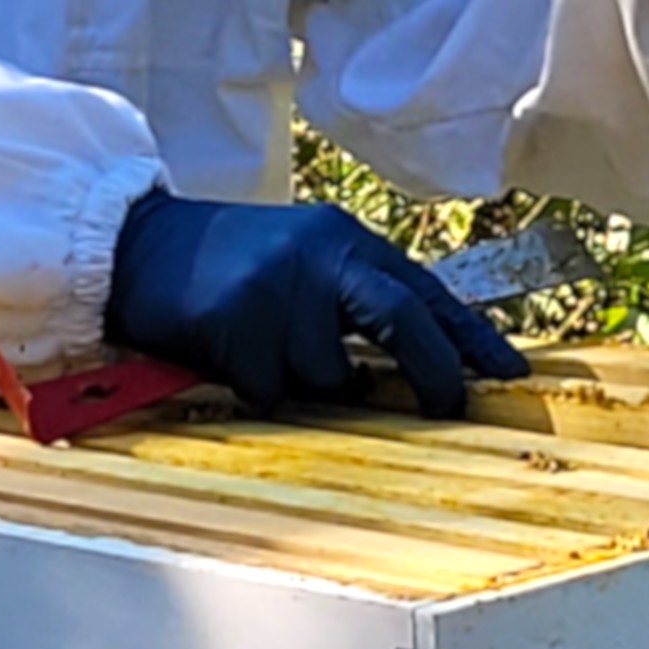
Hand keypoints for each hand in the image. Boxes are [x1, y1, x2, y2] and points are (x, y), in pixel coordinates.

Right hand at [105, 191, 529, 418]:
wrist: (139, 246)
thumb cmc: (230, 264)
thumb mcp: (304, 261)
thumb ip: (357, 300)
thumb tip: (422, 368)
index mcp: (344, 240)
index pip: (425, 291)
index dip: (471, 337)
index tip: (509, 376)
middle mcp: (319, 254)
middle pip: (402, 318)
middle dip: (432, 371)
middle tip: (446, 408)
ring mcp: (278, 286)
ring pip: (329, 376)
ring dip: (307, 384)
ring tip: (264, 350)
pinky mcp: (236, 319)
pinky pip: (273, 389)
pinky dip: (259, 387)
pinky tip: (231, 354)